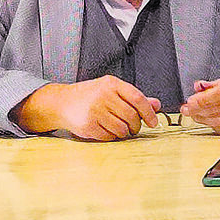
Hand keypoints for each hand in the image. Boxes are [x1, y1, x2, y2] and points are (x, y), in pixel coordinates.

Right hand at [13, 76, 159, 140]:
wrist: (63, 102)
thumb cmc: (90, 95)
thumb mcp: (112, 90)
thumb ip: (134, 97)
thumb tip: (156, 105)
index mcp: (111, 83)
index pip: (137, 98)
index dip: (148, 112)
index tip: (153, 121)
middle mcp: (103, 95)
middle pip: (131, 116)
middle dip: (136, 125)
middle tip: (134, 127)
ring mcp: (95, 111)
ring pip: (122, 128)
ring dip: (125, 132)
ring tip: (120, 128)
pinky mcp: (88, 125)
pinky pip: (109, 136)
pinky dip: (112, 136)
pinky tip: (107, 130)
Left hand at [181, 73, 219, 133]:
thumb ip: (213, 84)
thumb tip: (197, 87)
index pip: (219, 94)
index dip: (203, 99)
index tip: (191, 102)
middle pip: (219, 108)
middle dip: (199, 110)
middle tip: (187, 110)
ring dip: (204, 119)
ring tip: (194, 115)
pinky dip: (214, 125)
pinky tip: (207, 121)